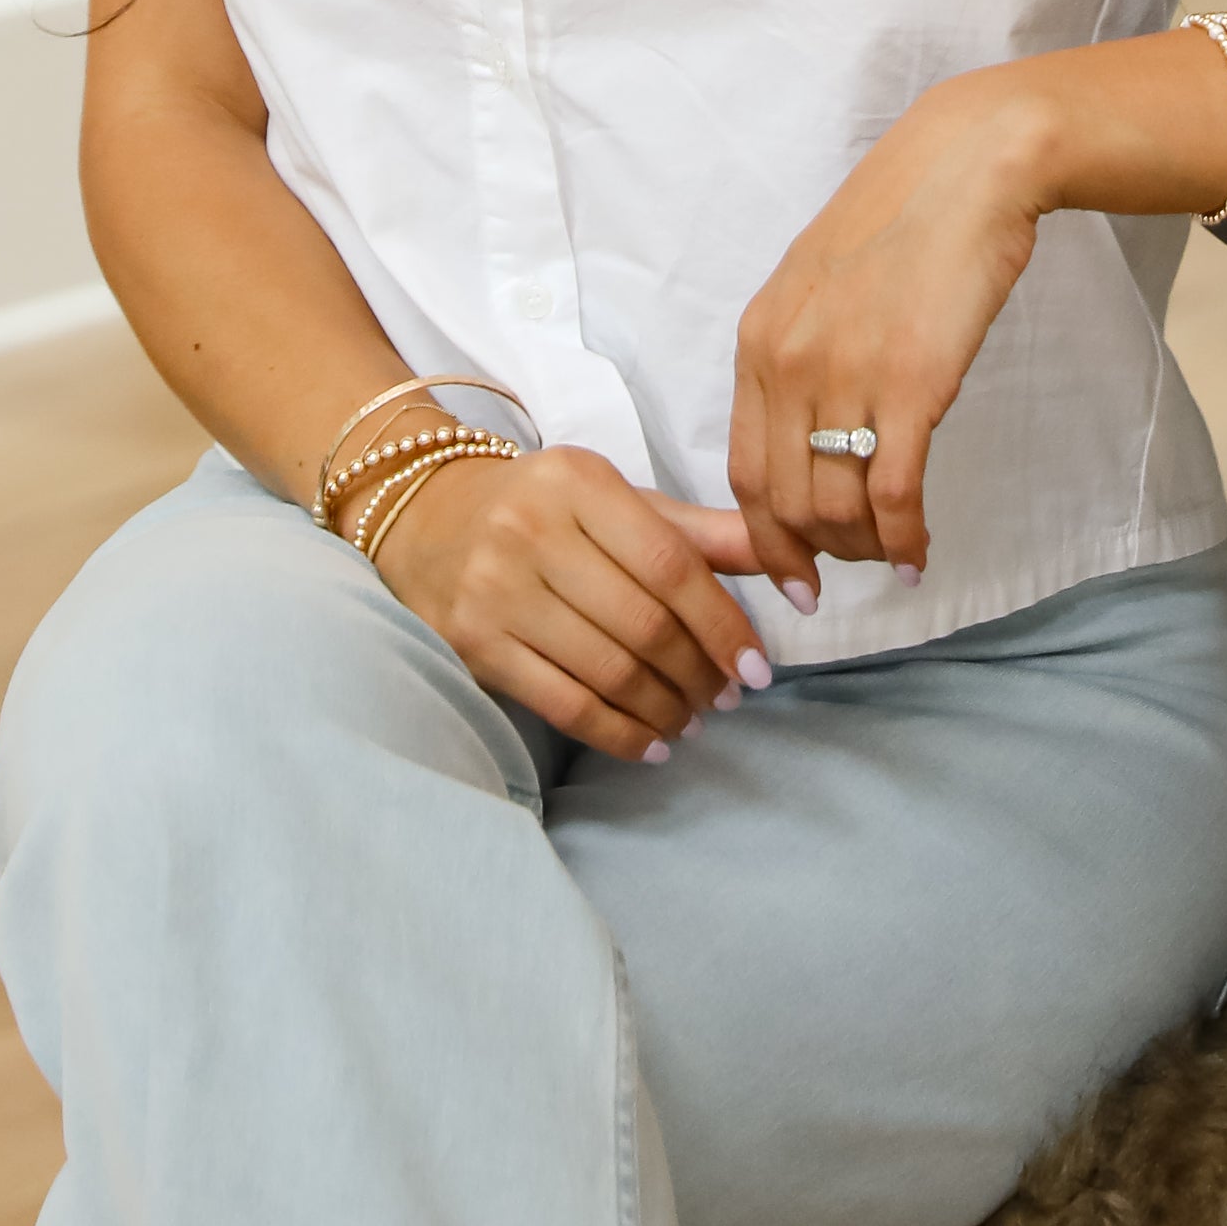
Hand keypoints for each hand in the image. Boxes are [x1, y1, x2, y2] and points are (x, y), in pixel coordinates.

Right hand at [369, 444, 767, 761]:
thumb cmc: (544, 510)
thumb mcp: (619, 502)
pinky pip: (562, 702)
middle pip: (643, 623)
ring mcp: (496, 589)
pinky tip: (652, 743)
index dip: (724, 623)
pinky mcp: (473, 642)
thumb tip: (800, 573)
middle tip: (728, 698)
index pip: (672, 564)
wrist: (426, 514)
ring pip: (606, 668)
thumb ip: (703, 535)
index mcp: (580, 482)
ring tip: (693, 720)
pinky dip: (617, 733)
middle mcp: (532, 530)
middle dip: (698, 673)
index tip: (758, 668)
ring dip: (665, 708)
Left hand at [729, 72, 1047, 603]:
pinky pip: (893, 491)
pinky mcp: (912, 382)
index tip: (791, 577)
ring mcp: (847, 374)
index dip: (764, 539)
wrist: (966, 168)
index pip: (740, 471)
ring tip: (893, 555)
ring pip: (837, 507)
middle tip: (851, 574)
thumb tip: (806, 437)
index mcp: (757, 341)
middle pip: (783, 502)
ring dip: (865, 549)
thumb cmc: (902, 223)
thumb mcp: (817, 287)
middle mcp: (787, 364)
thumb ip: (798, 359)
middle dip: (815, 556)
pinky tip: (920, 552)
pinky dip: (904, 538)